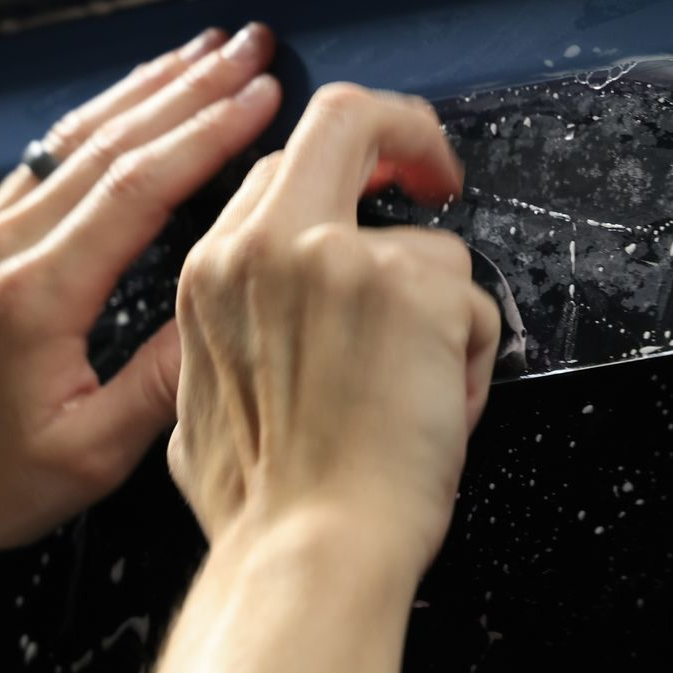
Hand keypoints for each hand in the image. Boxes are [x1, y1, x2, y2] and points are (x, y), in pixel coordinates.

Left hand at [0, 22, 280, 561]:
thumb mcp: (84, 456)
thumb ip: (161, 384)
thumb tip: (230, 311)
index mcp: (39, 293)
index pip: (140, 185)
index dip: (207, 132)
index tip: (260, 96)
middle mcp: (5, 245)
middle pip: (114, 140)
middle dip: (192, 87)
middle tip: (249, 48)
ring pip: (79, 135)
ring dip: (148, 87)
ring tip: (203, 52)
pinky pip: (50, 154)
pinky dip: (102, 115)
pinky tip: (133, 98)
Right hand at [169, 82, 499, 579]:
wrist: (307, 554)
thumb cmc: (266, 498)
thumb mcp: (200, 397)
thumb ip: (233, 331)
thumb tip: (269, 315)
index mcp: (218, 269)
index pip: (282, 163)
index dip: (337, 162)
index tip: (373, 176)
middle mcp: (271, 246)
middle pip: (347, 118)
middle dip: (405, 132)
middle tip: (436, 171)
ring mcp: (344, 259)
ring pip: (428, 243)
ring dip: (438, 315)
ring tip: (420, 391)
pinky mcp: (416, 290)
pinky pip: (472, 301)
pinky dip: (470, 356)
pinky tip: (440, 407)